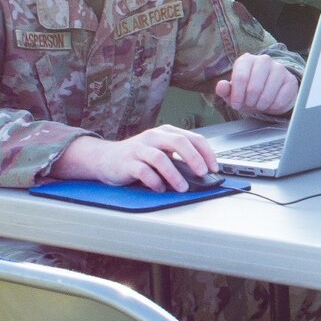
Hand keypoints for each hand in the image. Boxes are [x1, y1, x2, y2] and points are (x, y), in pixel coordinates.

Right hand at [55, 126, 218, 191]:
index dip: (206, 153)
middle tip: (202, 173)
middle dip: (194, 159)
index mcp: (166, 132)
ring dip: (175, 175)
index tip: (214, 167)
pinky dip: (154, 181)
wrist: (105, 158)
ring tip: (183, 188)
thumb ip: (179, 158)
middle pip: (179, 142)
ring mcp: (139, 148)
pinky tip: (160, 188)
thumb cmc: (138, 156)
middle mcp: (153, 137)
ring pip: (161, 158)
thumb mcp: (161, 151)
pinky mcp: (127, 162)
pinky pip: (143, 171)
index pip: (193, 138)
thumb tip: (203, 172)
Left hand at [217, 52, 298, 117]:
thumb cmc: (248, 93)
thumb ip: (225, 90)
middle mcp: (264, 60)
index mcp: (247, 60)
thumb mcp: (233, 93)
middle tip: (250, 104)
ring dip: (261, 105)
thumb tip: (222, 86)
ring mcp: (279, 68)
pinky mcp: (290, 80)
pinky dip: (273, 106)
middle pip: (254, 87)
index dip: (237, 95)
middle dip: (250, 102)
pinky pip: (280, 99)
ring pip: (268, 94)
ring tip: (259, 104)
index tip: (236, 105)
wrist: (270, 96)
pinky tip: (271, 103)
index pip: (241, 77)